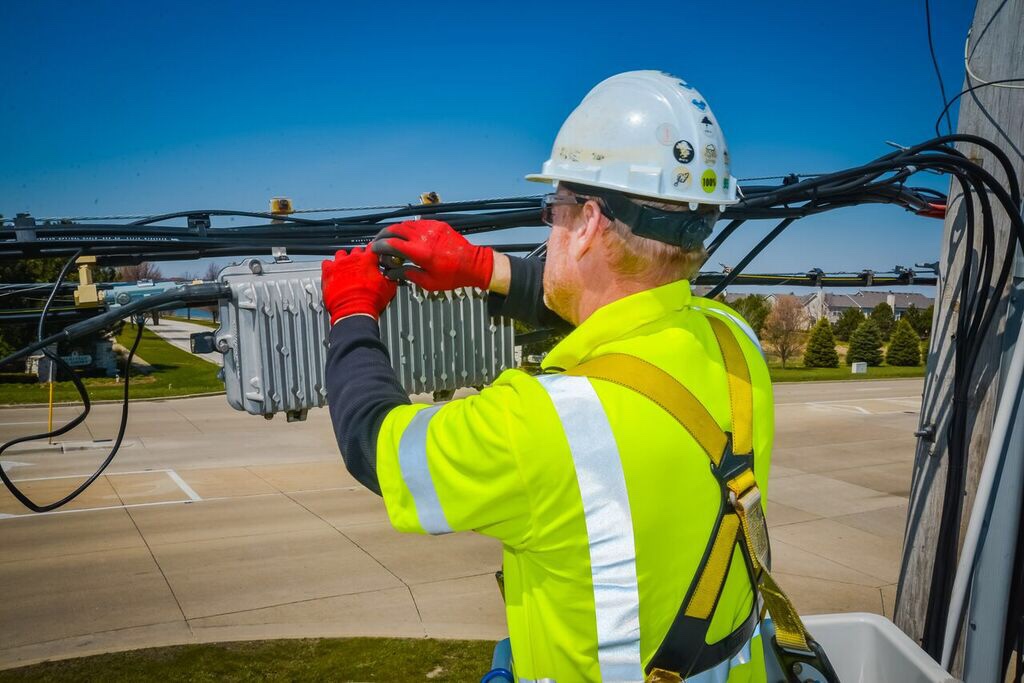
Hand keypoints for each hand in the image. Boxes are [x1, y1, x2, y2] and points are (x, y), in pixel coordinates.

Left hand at [321, 247, 396, 323]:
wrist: (353, 312)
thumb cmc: (370, 301)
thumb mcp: (389, 288)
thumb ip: (390, 277)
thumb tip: (391, 275)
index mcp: (368, 260)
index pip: (372, 247)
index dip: (374, 251)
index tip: (374, 256)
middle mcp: (353, 259)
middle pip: (356, 250)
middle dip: (360, 257)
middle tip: (362, 267)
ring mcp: (339, 264)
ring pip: (341, 254)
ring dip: (344, 259)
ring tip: (347, 268)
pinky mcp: (328, 272)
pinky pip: (326, 263)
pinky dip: (330, 266)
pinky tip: (334, 272)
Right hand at [371, 220, 492, 290]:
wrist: (474, 264)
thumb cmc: (453, 276)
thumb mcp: (429, 282)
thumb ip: (407, 275)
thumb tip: (391, 274)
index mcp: (420, 252)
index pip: (391, 244)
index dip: (378, 246)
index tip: (374, 251)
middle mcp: (423, 236)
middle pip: (394, 229)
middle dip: (382, 235)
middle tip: (377, 243)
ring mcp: (431, 228)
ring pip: (405, 224)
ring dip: (394, 231)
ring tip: (389, 240)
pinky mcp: (437, 224)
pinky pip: (417, 223)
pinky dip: (408, 228)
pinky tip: (406, 236)